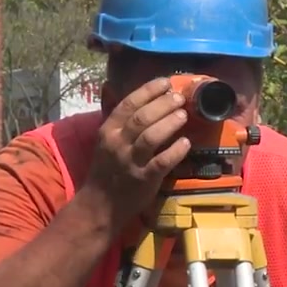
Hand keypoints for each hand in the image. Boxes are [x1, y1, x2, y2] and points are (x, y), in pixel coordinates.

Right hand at [81, 77, 191, 226]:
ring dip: (170, 123)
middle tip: (179, 98)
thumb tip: (109, 85)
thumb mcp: (105, 139)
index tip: (166, 82)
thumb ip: (113, 114)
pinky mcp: (143, 179)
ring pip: (151, 137)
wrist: (100, 203)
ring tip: (184, 114)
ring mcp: (131, 162)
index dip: (148, 91)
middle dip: (163, 105)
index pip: (128, 104)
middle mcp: (118, 143)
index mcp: (108, 130)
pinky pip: (162, 162)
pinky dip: (175, 151)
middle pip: (142, 118)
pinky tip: (186, 142)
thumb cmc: (107, 168)